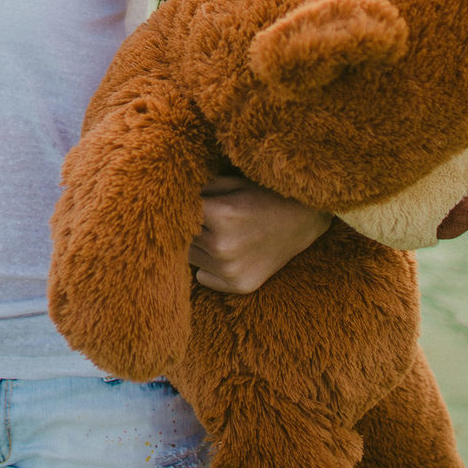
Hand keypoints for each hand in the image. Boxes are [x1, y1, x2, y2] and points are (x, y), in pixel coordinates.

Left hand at [189, 175, 329, 293]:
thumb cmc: (262, 195)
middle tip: (209, 218)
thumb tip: (165, 197)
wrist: (302, 219)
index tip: (179, 203)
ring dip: (199, 246)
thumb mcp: (230, 181)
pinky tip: (228, 252)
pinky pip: (203, 276)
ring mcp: (231, 269)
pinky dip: (209, 266)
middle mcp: (223, 245)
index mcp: (220, 214)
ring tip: (222, 233)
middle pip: (182, 236)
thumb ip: (198, 189)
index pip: (176, 212)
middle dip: (190, 226)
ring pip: (191, 256)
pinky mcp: (240, 286)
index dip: (178, 206)